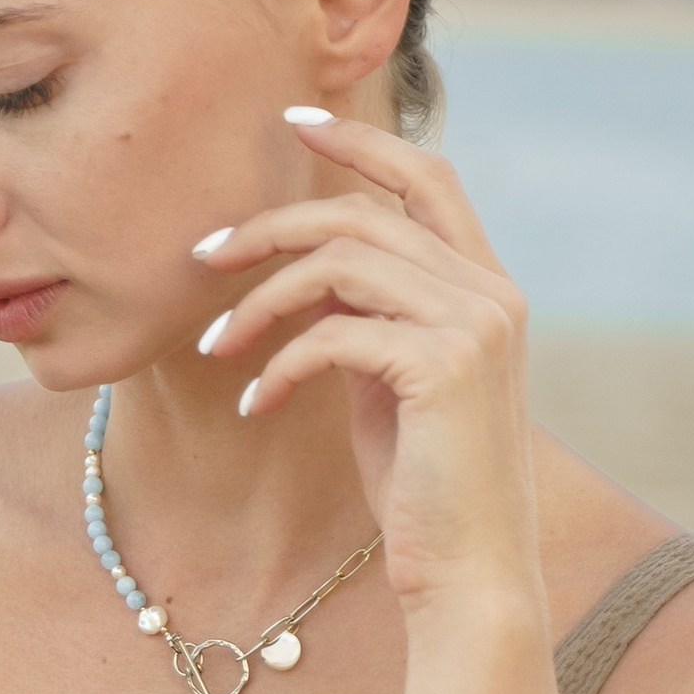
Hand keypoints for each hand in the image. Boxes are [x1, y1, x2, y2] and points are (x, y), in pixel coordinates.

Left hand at [191, 116, 538, 615]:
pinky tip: (255, 405)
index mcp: (486, 287)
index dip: (361, 142)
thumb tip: (310, 278)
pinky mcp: (443, 367)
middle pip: (361, 215)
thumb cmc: (423, 490)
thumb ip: (370, 321)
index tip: (294, 120)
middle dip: (270, 228)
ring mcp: (474, 325)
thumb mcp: (392, 387)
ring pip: (340, 265)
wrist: (467, 572)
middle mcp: (491, 292)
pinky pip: (332, 335)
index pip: (428, 177)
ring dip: (259, 302)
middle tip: (201, 256)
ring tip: (213, 346)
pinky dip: (278, 366)